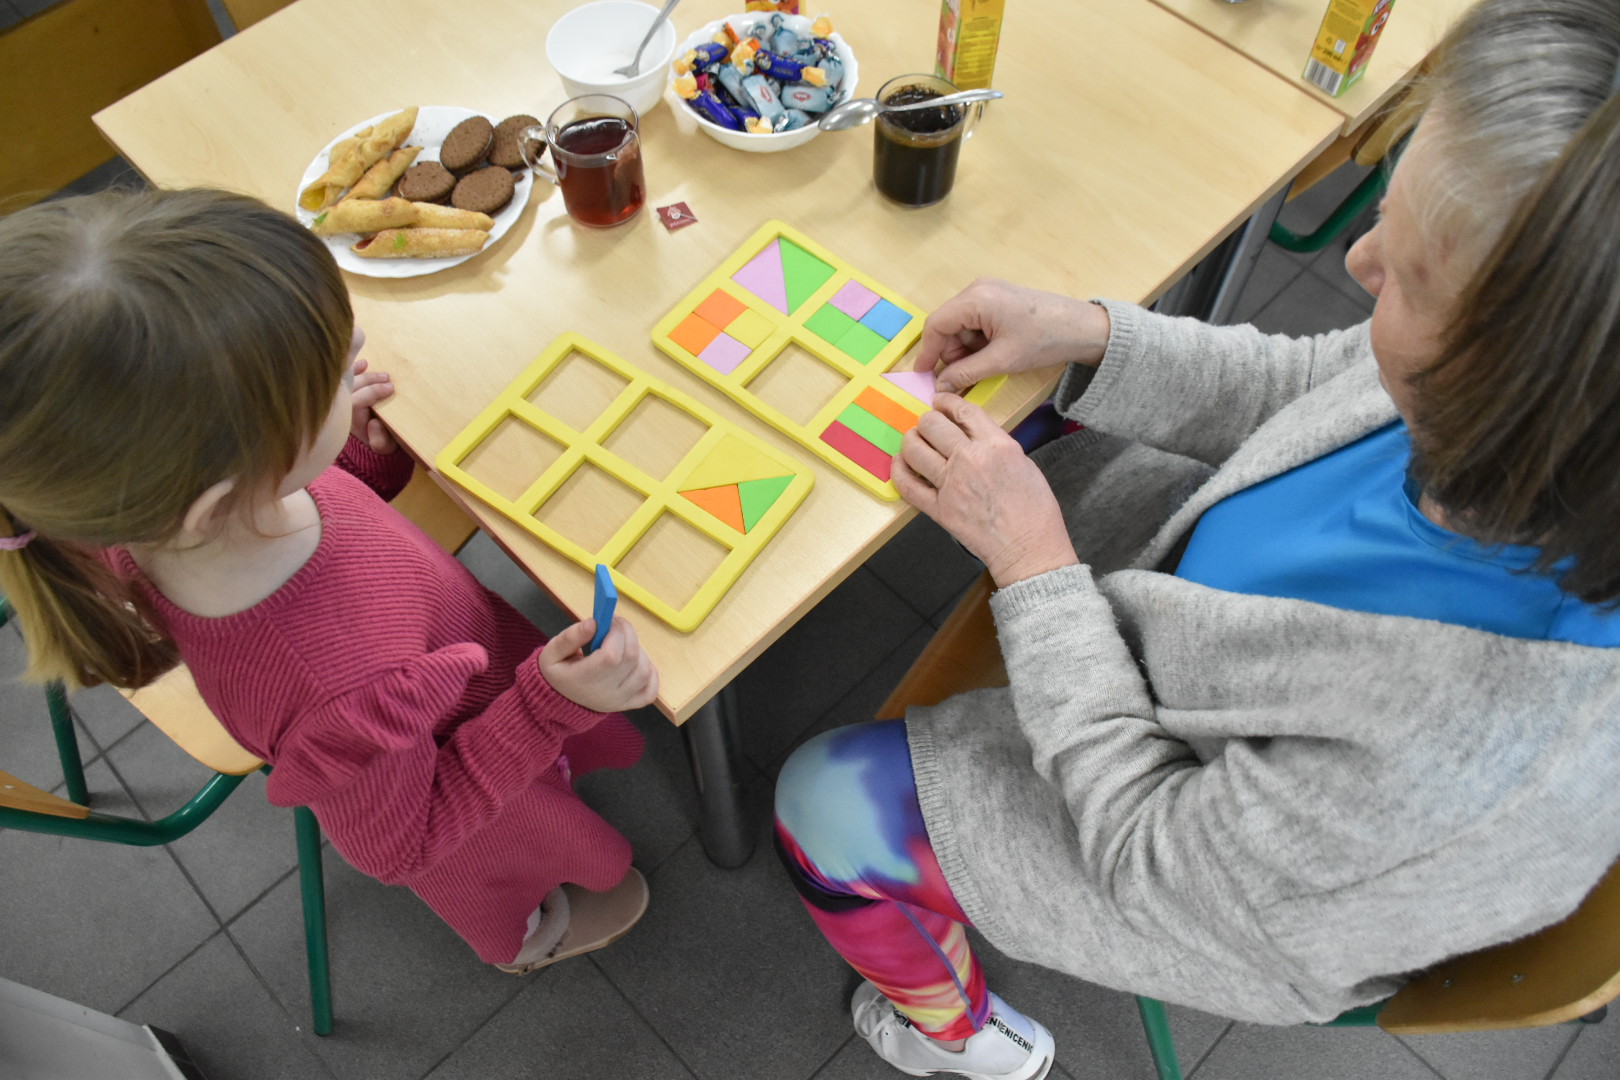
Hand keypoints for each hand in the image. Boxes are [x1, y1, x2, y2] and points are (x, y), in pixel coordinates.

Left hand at [346, 328, 396, 453]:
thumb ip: (379, 440)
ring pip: (348, 381)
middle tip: (388, 378)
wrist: (372, 443)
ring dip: (365, 374)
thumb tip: (374, 422)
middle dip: (370, 380)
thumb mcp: (383, 448)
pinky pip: (345, 378)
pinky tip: (364, 363)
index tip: (390, 388)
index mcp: (350, 421)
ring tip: (383, 374)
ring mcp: (343, 400)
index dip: (373, 392)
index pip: (356, 401)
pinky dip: (353, 369)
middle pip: (352, 387)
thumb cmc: (380, 443)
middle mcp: (342, 409)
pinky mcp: (346, 394)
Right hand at [538, 616, 659, 711]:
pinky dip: (650, 673)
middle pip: (631, 659)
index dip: (616, 633)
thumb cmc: (557, 674)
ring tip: (622, 644)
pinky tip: (636, 662)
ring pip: (644, 671)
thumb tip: (593, 623)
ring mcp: (621, 701)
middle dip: (628, 634)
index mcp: (584, 680)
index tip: (608, 621)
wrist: (559, 703)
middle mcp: (606, 693)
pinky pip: (651, 690)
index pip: (612, 655)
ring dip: (638, 650)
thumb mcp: (551, 654)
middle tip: (616, 625)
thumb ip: (569, 637)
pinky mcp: (630, 704)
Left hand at [893, 393, 1078, 587]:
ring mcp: (951, 484)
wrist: (1028, 547)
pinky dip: (899, 471)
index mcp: (996, 445)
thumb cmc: (1034, 509)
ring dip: (911, 440)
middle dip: (928, 420)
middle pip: (933, 424)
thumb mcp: (1023, 462)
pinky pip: (907, 485)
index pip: (963, 411)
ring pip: (915, 448)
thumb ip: (995, 444)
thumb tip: (971, 436)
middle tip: (929, 426)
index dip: (947, 402)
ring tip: (915, 442)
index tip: (941, 403)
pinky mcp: (939, 509)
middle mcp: (970, 459)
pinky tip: (901, 464)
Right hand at [916, 278, 1111, 394]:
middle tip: (962, 375)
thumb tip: (941, 385)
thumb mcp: (1002, 360)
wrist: (1082, 327)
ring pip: (960, 325)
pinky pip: (974, 321)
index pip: (936, 324)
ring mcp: (987, 291)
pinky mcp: (997, 298)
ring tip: (985, 364)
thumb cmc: (1044, 340)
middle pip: (947, 324)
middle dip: (951, 352)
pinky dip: (977, 341)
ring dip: (965, 348)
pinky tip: (992, 354)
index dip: (928, 351)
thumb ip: (966, 372)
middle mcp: (977, 289)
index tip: (924, 374)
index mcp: (976, 299)